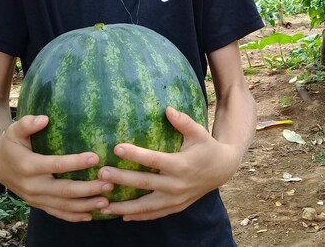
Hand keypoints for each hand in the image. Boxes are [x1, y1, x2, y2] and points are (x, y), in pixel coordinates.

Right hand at [0, 115, 112, 221]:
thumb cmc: (10, 142)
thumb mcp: (14, 130)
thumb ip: (27, 123)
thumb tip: (44, 119)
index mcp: (28, 165)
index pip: (55, 165)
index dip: (76, 162)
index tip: (96, 157)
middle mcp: (32, 185)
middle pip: (63, 191)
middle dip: (88, 189)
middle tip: (109, 183)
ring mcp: (35, 198)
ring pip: (63, 206)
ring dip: (85, 205)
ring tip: (106, 201)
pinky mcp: (38, 204)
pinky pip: (57, 213)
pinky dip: (74, 216)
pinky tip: (91, 215)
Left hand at [97, 107, 240, 220]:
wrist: (222, 169)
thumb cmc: (207, 147)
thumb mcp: (199, 132)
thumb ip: (183, 121)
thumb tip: (167, 109)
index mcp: (181, 165)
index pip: (154, 160)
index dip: (135, 155)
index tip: (117, 148)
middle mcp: (177, 185)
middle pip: (145, 184)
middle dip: (122, 180)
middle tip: (101, 174)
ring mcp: (176, 199)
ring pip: (146, 206)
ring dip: (124, 206)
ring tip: (103, 204)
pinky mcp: (176, 207)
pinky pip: (154, 214)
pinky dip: (138, 216)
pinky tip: (121, 215)